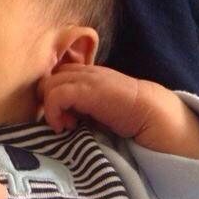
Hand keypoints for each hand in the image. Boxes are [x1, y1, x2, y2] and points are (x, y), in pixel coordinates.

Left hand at [37, 63, 160, 138]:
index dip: (53, 95)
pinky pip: (56, 95)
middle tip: (63, 121)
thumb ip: (81, 106)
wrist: (150, 112)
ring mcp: (85, 78)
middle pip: (49, 78)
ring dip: (51, 109)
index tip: (63, 117)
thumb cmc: (127, 116)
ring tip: (66, 125)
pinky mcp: (85, 89)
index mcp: (88, 74)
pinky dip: (53, 113)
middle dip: (48, 101)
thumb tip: (63, 117)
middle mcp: (84, 72)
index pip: (57, 75)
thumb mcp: (99, 108)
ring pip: (48, 85)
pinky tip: (65, 127)